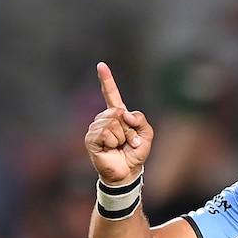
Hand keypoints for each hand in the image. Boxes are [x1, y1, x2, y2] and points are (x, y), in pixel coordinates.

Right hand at [84, 62, 152, 183]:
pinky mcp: (91, 139)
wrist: (128, 172)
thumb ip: (141, 120)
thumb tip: (124, 114)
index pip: (111, 95)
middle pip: (117, 112)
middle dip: (129, 128)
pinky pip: (106, 132)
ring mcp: (96, 128)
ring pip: (112, 123)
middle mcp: (104, 119)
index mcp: (117, 115)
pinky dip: (114, 141)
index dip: (107, 80)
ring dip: (122, 137)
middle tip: (129, 142)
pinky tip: (111, 149)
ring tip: (120, 146)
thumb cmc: (135, 154)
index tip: (101, 65)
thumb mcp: (146, 135)